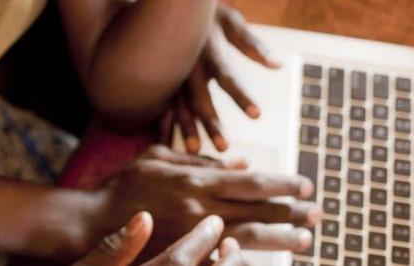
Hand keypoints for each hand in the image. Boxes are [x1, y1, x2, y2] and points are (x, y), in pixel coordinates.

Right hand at [86, 146, 316, 258]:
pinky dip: (253, 255)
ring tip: (306, 238)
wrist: (97, 222)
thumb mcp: (158, 157)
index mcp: (197, 180)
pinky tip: (271, 255)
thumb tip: (240, 163)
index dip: (284, 185)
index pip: (253, 183)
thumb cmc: (126, 186)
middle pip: (260, 211)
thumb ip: (200, 158)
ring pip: (252, 238)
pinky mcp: (190, 254)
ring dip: (283, 238)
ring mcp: (197, 236)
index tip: (305, 185)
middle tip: (316, 212)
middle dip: (293, 212)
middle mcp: (202, 209)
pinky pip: (230, 257)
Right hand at [159, 6, 281, 152]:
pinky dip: (166, 122)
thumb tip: (278, 64)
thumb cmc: (208, 14)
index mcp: (208, 50)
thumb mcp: (231, 22)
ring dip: (186, 127)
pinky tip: (167, 141)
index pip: (227, 76)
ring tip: (194, 150)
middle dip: (210, 123)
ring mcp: (172, 72)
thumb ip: (253, 45)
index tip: (258, 116)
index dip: (241, 96)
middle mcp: (187, 63)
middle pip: (199, 97)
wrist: (168, 1)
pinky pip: (163, 103)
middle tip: (225, 147)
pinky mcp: (163, 79)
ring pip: (178, 104)